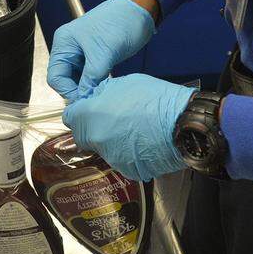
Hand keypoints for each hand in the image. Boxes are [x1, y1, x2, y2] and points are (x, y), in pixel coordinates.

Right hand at [46, 0, 156, 101]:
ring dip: (87, 88)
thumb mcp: (103, 53)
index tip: (83, 99)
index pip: (55, 76)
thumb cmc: (119, 22)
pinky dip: (96, 84)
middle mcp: (70, 49)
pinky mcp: (96, 58)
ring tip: (100, 94)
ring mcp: (83, 54)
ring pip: (78, 80)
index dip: (67, 90)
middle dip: (77, 90)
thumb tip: (83, 97)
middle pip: (65, 79)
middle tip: (92, 99)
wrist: (138, 12)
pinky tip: (104, 88)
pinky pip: (90, 77)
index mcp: (64, 43)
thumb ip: (91, 77)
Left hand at [63, 74, 194, 181]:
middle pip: (82, 135)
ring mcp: (111, 156)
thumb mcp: (124, 83)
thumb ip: (101, 93)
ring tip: (130, 129)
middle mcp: (96, 139)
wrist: (182, 124)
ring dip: (109, 139)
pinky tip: (139, 141)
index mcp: (91, 116)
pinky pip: (119, 159)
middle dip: (91, 127)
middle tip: (111, 118)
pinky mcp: (126, 169)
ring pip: (101, 147)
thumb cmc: (155, 100)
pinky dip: (125, 152)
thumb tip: (92, 98)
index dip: (78, 112)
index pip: (70, 117)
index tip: (87, 109)